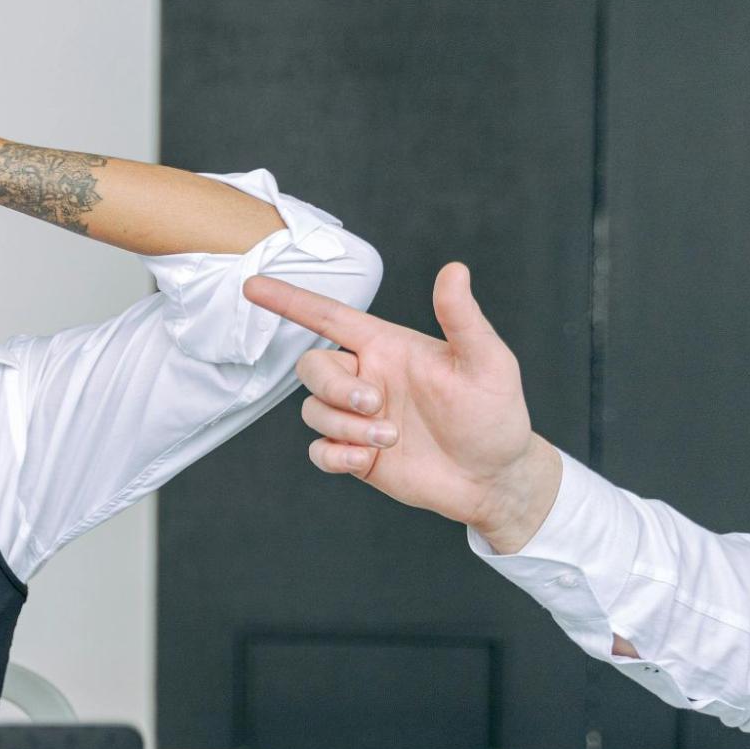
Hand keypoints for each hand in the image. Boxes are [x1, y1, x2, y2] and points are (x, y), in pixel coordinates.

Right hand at [242, 262, 563, 552]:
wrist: (494, 478)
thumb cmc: (496, 415)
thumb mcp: (489, 362)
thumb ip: (462, 318)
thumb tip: (454, 270)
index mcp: (388, 348)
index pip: (328, 317)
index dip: (289, 300)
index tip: (253, 286)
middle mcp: (367, 378)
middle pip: (312, 367)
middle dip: (335, 386)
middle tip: (376, 405)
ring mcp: (358, 418)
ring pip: (314, 410)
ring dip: (346, 426)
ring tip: (391, 439)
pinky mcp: (355, 454)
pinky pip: (318, 450)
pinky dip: (335, 455)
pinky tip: (367, 459)